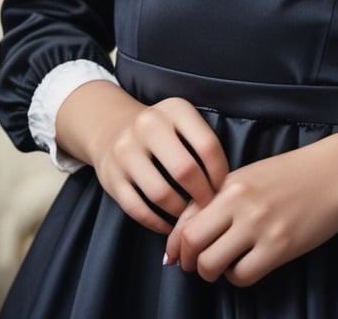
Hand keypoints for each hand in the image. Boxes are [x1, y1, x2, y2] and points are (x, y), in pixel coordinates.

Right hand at [57, 85, 229, 234]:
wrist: (112, 127)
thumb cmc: (162, 131)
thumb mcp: (183, 122)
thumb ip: (203, 144)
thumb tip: (227, 188)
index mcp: (174, 110)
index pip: (207, 145)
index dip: (220, 174)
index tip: (223, 190)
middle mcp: (148, 125)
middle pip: (185, 170)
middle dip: (202, 196)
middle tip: (209, 209)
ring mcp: (126, 151)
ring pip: (160, 194)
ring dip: (180, 213)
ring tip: (190, 218)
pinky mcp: (111, 177)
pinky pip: (138, 209)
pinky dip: (157, 223)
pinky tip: (169, 226)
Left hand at [165, 138, 337, 285]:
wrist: (335, 172)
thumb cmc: (291, 174)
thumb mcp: (250, 177)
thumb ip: (220, 198)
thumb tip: (187, 229)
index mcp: (229, 183)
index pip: (185, 217)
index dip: (174, 243)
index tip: (174, 255)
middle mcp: (239, 202)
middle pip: (191, 241)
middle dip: (188, 260)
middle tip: (196, 264)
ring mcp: (259, 224)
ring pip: (211, 263)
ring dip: (211, 272)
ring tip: (223, 267)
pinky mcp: (279, 246)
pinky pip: (242, 275)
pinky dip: (238, 276)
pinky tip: (246, 266)